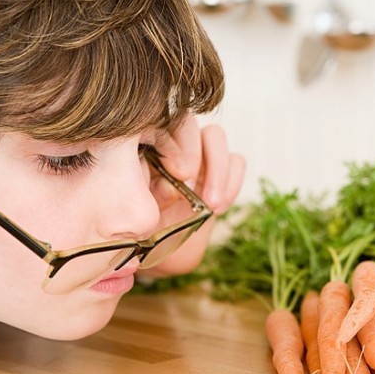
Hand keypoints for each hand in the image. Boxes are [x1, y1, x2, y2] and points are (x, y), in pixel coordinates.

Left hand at [141, 114, 244, 276]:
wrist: (162, 249)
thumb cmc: (144, 226)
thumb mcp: (138, 209)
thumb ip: (148, 189)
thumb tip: (167, 182)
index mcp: (146, 144)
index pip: (162, 124)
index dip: (176, 146)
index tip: (179, 176)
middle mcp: (173, 142)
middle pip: (190, 123)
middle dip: (195, 154)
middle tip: (192, 184)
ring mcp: (199, 153)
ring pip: (216, 137)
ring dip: (218, 170)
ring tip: (212, 204)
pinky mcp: (223, 170)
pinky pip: (236, 161)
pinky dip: (232, 183)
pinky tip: (219, 208)